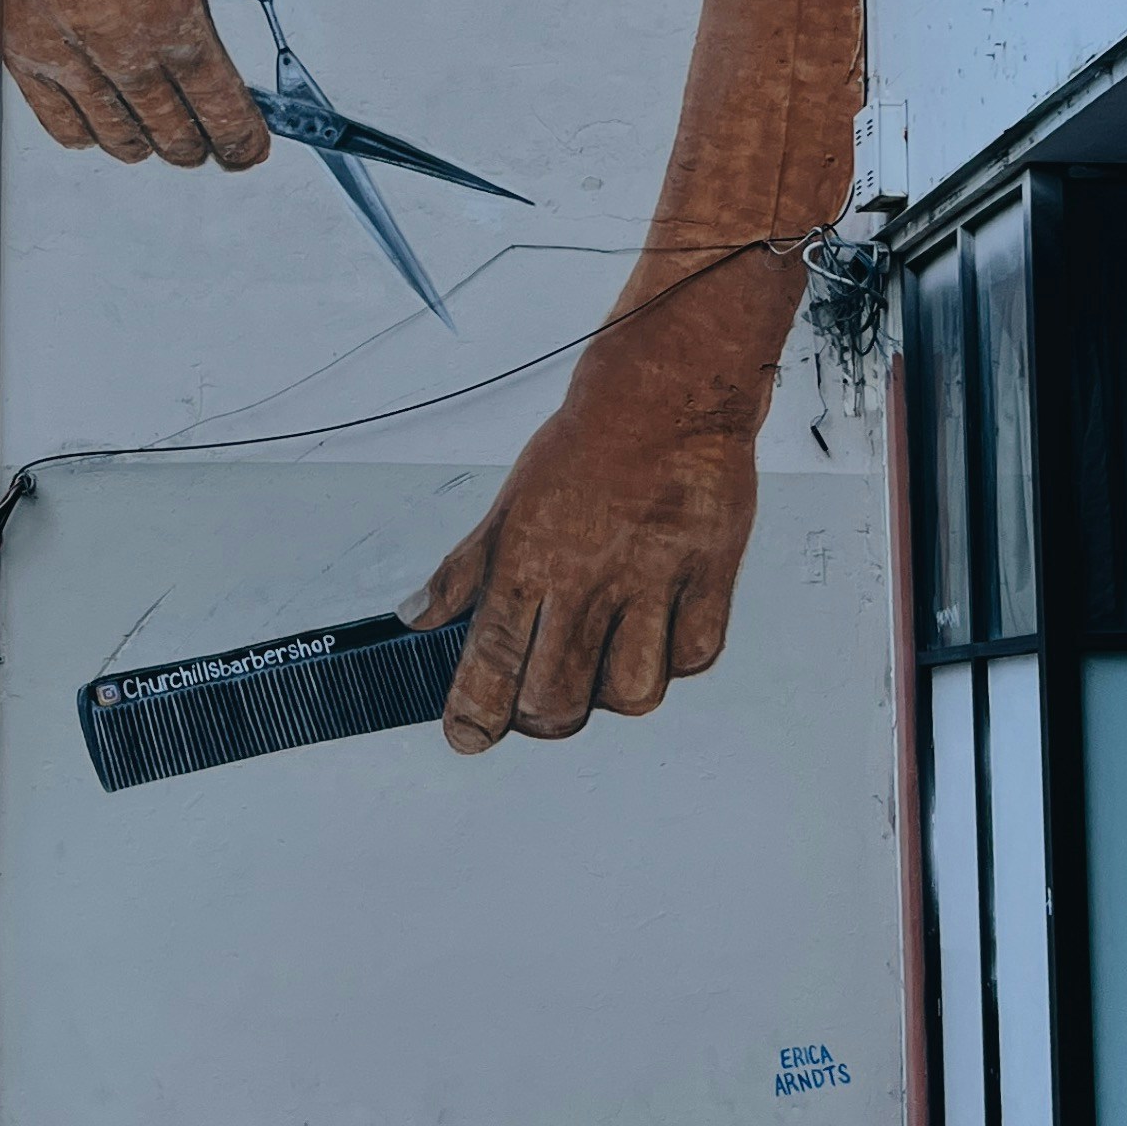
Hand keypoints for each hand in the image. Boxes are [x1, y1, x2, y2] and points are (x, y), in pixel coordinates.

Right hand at [0, 0, 274, 172]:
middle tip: (211, 142)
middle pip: (166, 135)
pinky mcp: (9, 40)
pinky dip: (83, 129)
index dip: (241, 140)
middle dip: (196, 145)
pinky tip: (93, 123)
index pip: (219, 113)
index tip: (250, 147)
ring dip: (141, 143)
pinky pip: (51, 114)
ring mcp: (53, 51)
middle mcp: (111, 50)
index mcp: (170, 24)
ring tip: (157, 137)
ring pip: (109, 136)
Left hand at [411, 332, 765, 750]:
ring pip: (632, 695)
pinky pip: (694, 657)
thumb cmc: (585, 446)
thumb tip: (416, 618)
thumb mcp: (506, 506)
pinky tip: (657, 634)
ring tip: (605, 665)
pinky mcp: (709, 577)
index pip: (489, 667)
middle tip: (542, 701)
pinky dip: (676, 660)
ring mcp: (651, 581)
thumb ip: (462, 572)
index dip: (473, 719)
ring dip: (614, 694)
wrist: (666, 390)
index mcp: (526, 562)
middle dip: (544, 718)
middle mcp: (585, 579)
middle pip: (558, 703)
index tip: (467, 735)